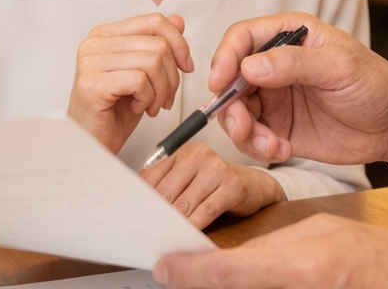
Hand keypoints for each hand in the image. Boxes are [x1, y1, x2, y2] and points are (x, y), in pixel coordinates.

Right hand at [67, 13, 192, 153]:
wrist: (93, 142)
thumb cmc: (115, 110)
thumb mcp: (144, 73)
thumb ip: (158, 44)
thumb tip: (178, 21)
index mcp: (106, 34)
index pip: (154, 21)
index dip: (178, 43)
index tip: (186, 66)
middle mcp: (95, 44)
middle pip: (158, 44)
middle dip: (172, 76)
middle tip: (165, 98)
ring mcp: (90, 62)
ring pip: (152, 62)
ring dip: (161, 90)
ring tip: (151, 105)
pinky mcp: (91, 84)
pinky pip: (139, 81)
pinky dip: (147, 98)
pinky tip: (137, 107)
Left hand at [141, 142, 283, 228]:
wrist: (253, 184)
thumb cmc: (216, 183)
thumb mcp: (189, 177)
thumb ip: (166, 184)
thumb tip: (139, 205)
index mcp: (183, 152)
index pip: (151, 177)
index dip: (141, 200)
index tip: (134, 216)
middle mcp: (199, 156)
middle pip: (166, 192)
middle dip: (156, 215)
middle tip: (147, 231)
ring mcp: (217, 169)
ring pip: (184, 204)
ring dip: (173, 224)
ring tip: (164, 235)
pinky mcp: (232, 186)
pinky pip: (206, 211)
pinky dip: (194, 226)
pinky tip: (187, 234)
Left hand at [154, 214, 387, 288]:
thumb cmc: (376, 257)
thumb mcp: (321, 231)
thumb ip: (274, 244)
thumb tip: (236, 256)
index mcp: (301, 268)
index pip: (228, 273)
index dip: (190, 271)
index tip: (164, 265)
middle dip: (201, 283)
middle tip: (176, 271)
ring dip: (223, 286)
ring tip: (204, 274)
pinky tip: (241, 281)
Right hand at [208, 12, 387, 170]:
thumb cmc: (375, 84)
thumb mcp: (338, 67)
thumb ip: (294, 64)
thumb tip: (249, 66)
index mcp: (290, 35)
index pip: (243, 37)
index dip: (225, 57)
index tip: (220, 83)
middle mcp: (276, 64)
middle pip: (231, 77)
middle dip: (229, 104)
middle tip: (242, 126)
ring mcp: (275, 96)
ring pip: (236, 110)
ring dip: (243, 131)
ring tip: (269, 144)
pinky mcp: (278, 127)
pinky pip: (251, 137)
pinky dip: (258, 147)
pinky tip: (281, 150)